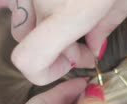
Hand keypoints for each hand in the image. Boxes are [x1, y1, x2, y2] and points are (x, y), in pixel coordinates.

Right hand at [7, 0, 126, 84]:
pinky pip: (23, 3)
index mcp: (70, 12)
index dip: (46, 74)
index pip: (29, 60)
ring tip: (75, 19)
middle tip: (85, 41)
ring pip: (21, 23)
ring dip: (43, 31)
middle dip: (54, 52)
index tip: (75, 63)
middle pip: (25, 45)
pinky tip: (65, 2)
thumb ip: (105, 28)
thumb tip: (91, 49)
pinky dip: (40, 11)